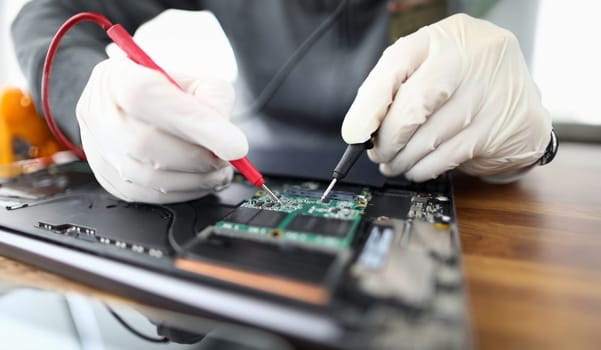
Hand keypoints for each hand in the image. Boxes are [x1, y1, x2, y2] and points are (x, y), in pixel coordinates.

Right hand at [76, 58, 247, 202]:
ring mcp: (100, 151)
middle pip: (146, 144)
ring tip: (218, 169)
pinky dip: (185, 191)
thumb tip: (224, 134)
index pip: (147, 98)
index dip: (195, 124)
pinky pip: (150, 195)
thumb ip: (213, 99)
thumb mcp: (196, 80)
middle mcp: (99, 114)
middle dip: (198, 157)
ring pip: (149, 176)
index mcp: (117, 78)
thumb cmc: (166, 91)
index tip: (235, 145)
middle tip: (227, 157)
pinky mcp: (111, 180)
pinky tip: (199, 179)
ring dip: (196, 178)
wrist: (133, 106)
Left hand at [342, 14, 550, 181]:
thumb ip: (398, 86)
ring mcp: (490, 92)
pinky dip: (425, 167)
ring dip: (404, 159)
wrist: (521, 99)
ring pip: (430, 137)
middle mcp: (472, 57)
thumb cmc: (464, 83)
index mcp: (446, 36)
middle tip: (378, 153)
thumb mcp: (432, 67)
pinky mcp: (499, 127)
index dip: (371, 101)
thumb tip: (361, 127)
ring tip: (394, 164)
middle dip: (388, 138)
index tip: (356, 131)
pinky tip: (417, 168)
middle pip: (414, 105)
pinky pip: (449, 155)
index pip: (397, 62)